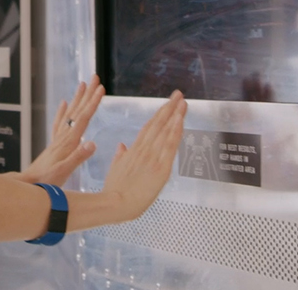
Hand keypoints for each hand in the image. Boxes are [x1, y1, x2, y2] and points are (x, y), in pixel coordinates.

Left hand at [19, 75, 103, 185]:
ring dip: (77, 98)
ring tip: (82, 84)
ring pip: (69, 113)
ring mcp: (58, 139)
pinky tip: (63, 103)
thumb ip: (79, 157)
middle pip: (77, 111)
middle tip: (95, 78)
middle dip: (87, 94)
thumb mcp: (65, 171)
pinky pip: (59, 123)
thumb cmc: (47, 179)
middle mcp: (63, 137)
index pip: (83, 118)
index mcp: (69, 142)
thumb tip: (93, 143)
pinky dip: (62, 111)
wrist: (29, 183)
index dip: (93, 103)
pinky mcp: (54, 144)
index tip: (101, 89)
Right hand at [101, 91, 186, 221]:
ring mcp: (152, 157)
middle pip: (158, 124)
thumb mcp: (115, 169)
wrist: (115, 204)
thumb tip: (122, 146)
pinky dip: (176, 131)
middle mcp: (144, 150)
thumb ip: (120, 156)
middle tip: (178, 94)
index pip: (149, 127)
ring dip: (175, 115)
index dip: (159, 114)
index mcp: (134, 150)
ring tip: (182, 102)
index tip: (167, 104)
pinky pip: (170, 146)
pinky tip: (180, 120)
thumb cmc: (114, 190)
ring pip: (165, 131)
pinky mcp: (161, 168)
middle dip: (169, 108)